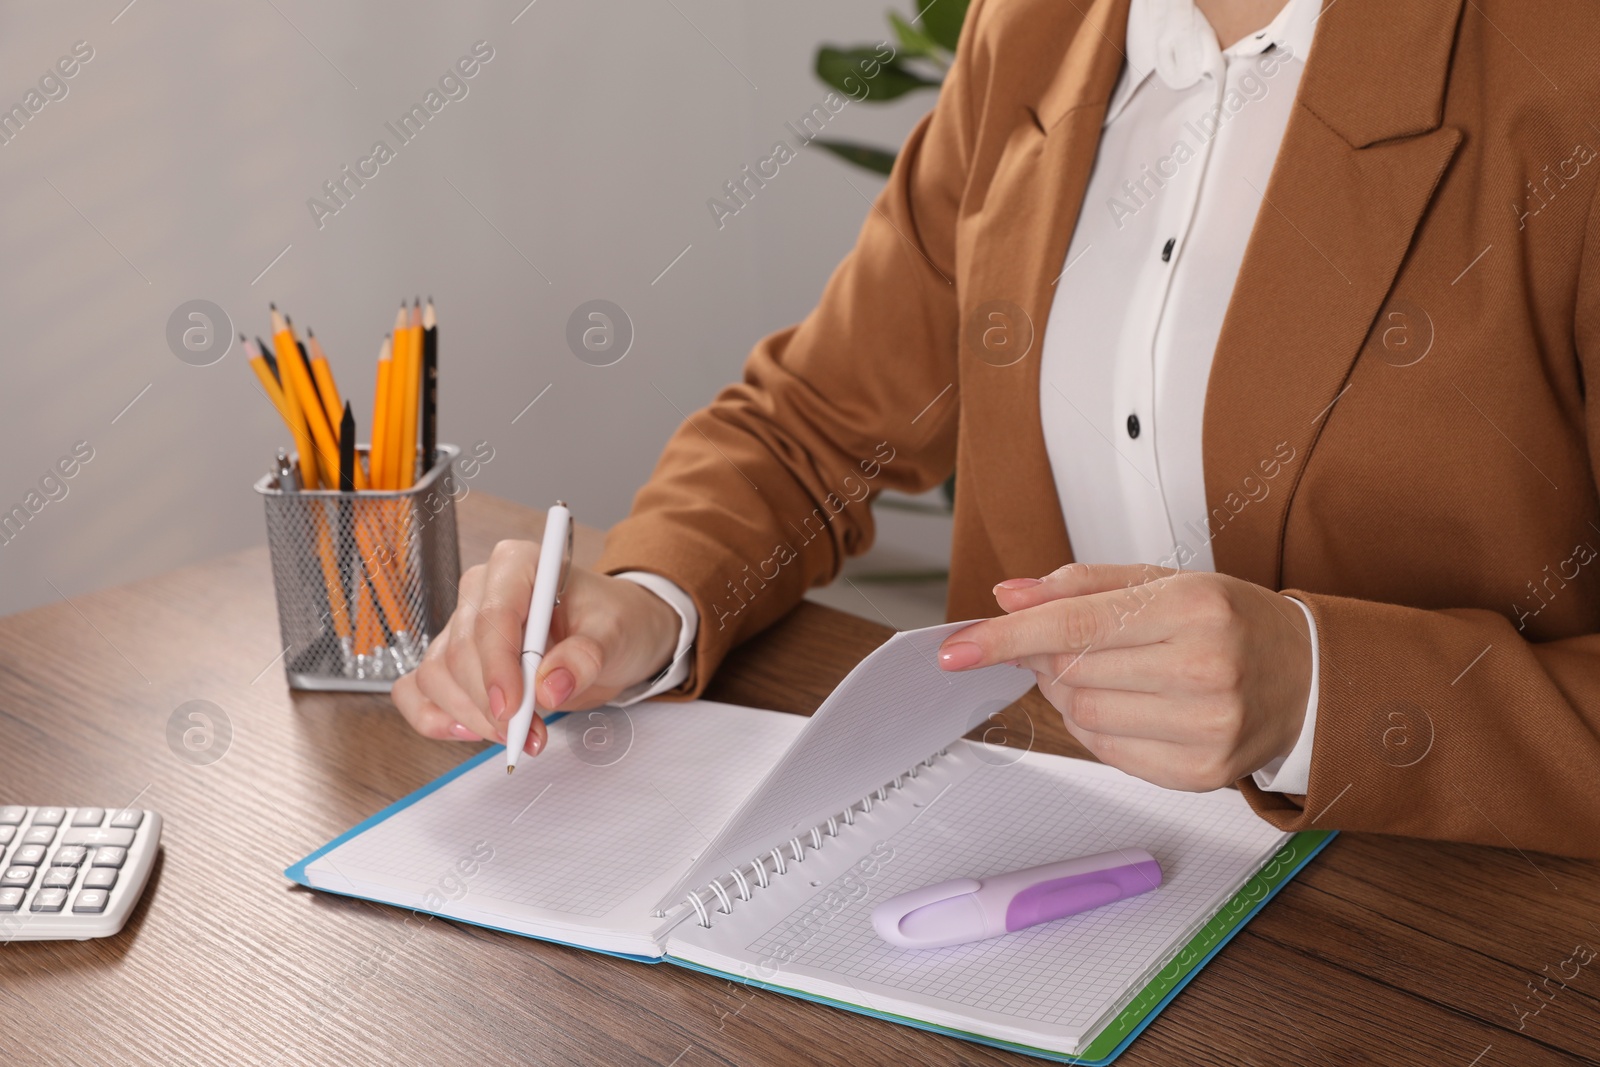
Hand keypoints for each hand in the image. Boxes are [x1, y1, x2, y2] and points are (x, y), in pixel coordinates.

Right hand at [391, 539, 682, 755]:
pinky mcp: (451, 659)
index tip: (513, 708)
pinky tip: (470, 731)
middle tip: (530, 735)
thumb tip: (550, 687)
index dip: (497, 666)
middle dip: (492, 704)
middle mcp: (482, 590)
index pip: (493, 615)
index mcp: (520, 565)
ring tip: (518, 738)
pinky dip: (436, 718)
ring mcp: (461, 624)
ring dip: (471, 717)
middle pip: (462, 652)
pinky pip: (418, 690)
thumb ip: (586, 657)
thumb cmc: (611, 622)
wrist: (610, 636)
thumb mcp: (615, 635)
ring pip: (437, 675)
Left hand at [936, 563, 1311, 791]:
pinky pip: (1107, 751)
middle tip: (1057, 642)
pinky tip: (1124, 703)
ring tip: (1104, 670)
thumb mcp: (1163, 581)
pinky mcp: (1201, 773)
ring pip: (1083, 714)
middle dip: (1043, 657)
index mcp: (1194, 608)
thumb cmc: (1230, 621)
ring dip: (1068, 691)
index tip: (957, 648)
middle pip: (1071, 672)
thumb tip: (1008, 596)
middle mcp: (1205, 670)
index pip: (1073, 626)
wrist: (1308, 678)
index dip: (1005, 637)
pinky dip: (1094, 726)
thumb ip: (1080, 585)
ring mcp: (1206, 729)